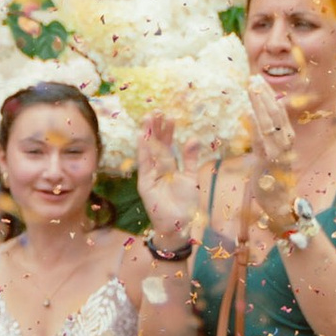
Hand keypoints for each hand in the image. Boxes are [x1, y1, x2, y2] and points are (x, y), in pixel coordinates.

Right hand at [135, 112, 199, 240]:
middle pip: (157, 145)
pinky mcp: (145, 182)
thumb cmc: (185, 203)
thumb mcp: (191, 177)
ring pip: (149, 151)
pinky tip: (142, 135)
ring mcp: (150, 175)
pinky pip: (144, 164)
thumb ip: (191, 158)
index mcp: (170, 167)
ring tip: (148, 118)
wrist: (179, 224)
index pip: (168, 146)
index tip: (169, 117)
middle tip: (156, 110)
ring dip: (148, 134)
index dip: (168, 132)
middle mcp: (158, 169)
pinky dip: (143, 150)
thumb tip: (192, 138)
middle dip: (157, 128)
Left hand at [244, 73, 299, 231]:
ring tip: (252, 89)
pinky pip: (263, 141)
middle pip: (276, 113)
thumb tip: (254, 119)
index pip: (278, 112)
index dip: (268, 96)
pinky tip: (250, 113)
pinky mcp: (271, 163)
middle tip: (253, 79)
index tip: (258, 81)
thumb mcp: (268, 155)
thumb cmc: (272, 181)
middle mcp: (285, 143)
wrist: (281, 205)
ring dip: (261, 105)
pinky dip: (256, 126)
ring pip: (271, 123)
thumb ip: (263, 138)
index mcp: (286, 139)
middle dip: (264, 95)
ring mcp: (279, 152)